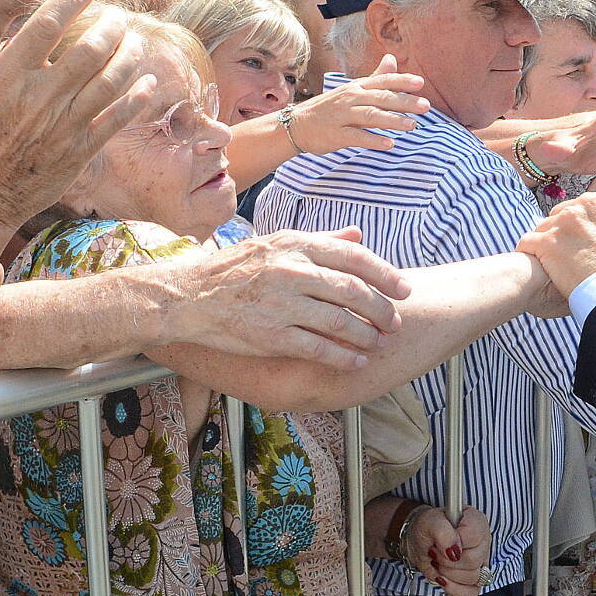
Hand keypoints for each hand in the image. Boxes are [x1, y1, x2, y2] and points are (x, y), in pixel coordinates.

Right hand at [0, 0, 159, 229]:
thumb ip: (13, 60)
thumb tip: (42, 28)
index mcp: (7, 76)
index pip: (47, 22)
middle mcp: (38, 97)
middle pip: (90, 49)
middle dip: (112, 25)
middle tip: (118, 17)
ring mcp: (62, 125)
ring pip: (111, 80)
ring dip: (130, 54)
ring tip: (134, 41)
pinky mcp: (79, 151)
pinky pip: (118, 117)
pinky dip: (138, 96)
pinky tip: (148, 81)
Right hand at [157, 227, 410, 369]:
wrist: (190, 295)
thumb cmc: (236, 268)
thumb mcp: (277, 243)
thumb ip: (321, 241)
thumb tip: (358, 234)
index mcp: (296, 244)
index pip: (354, 257)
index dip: (385, 274)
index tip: (404, 289)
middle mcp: (291, 271)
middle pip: (352, 291)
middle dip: (381, 310)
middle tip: (395, 322)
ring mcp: (281, 304)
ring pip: (339, 322)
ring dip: (366, 335)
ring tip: (379, 342)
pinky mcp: (271, 335)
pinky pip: (318, 348)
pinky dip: (343, 357)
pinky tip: (357, 361)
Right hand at [282, 55, 429, 153]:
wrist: (296, 125)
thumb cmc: (329, 108)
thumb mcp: (351, 89)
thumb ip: (374, 77)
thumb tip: (391, 58)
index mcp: (356, 87)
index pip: (382, 80)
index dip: (401, 81)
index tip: (420, 83)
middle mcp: (350, 98)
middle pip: (380, 98)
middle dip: (404, 102)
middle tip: (425, 106)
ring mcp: (342, 116)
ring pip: (371, 116)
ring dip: (393, 120)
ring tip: (412, 126)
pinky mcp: (335, 135)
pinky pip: (357, 137)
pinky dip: (373, 140)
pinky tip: (389, 144)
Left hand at [402, 506, 492, 595]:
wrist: (421, 542)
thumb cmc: (427, 527)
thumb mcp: (429, 522)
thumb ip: (442, 532)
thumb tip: (453, 551)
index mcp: (476, 521)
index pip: (474, 536)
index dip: (454, 542)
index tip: (440, 542)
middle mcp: (483, 542)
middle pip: (473, 561)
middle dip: (447, 560)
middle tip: (435, 553)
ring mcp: (481, 562)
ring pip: (473, 578)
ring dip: (448, 573)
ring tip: (438, 562)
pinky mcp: (475, 580)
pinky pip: (472, 592)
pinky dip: (454, 589)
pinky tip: (443, 579)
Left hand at [517, 188, 595, 297]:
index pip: (584, 206)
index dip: (581, 224)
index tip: (583, 241)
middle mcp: (588, 203)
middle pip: (562, 213)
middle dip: (562, 231)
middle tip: (568, 253)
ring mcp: (566, 221)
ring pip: (544, 226)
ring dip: (546, 243)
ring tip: (553, 263)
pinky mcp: (548, 240)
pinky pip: (528, 241)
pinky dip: (529, 252)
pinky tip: (534, 263)